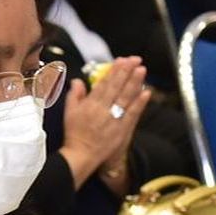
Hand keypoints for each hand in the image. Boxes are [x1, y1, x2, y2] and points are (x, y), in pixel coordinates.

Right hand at [59, 58, 150, 185]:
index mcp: (90, 103)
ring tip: (142, 70)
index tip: (122, 60)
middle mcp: (103, 109)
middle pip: (117, 87)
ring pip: (126, 97)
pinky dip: (139, 103)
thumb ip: (74, 95)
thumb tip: (77, 81)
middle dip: (127, 71)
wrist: (81, 155)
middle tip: (136, 59)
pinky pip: (132, 114)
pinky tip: (146, 92)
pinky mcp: (122, 129)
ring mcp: (114, 119)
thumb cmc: (75, 134)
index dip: (114, 70)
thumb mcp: (69, 112)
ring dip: (135, 83)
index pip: (105, 83)